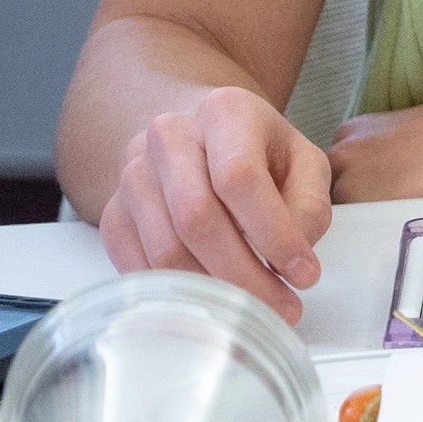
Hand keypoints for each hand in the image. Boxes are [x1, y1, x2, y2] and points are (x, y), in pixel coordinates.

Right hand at [95, 87, 333, 322]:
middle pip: (196, 218)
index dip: (274, 234)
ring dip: (214, 290)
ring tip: (256, 309)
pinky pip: (137, 264)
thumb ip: (310, 202)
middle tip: (284, 307)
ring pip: (165, 248)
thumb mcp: (303, 160)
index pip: (239, 178)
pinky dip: (176, 292)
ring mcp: (132, 175)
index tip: (305, 276)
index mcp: (224, 112)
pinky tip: (211, 304)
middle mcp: (168, 137)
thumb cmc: (258, 151)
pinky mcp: (112, 212)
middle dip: (245, 274)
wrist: (196, 133)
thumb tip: (294, 252)